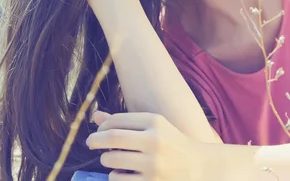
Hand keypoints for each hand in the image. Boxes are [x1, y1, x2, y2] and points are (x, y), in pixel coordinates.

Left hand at [87, 111, 211, 179]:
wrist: (199, 167)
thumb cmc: (172, 144)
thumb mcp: (155, 127)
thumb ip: (125, 122)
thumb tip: (94, 116)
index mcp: (156, 122)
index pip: (117, 120)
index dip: (101, 126)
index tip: (99, 131)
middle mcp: (154, 140)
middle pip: (111, 138)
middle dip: (94, 140)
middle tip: (90, 143)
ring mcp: (152, 163)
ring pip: (111, 160)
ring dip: (106, 159)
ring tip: (113, 159)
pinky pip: (117, 178)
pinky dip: (115, 176)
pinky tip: (124, 173)